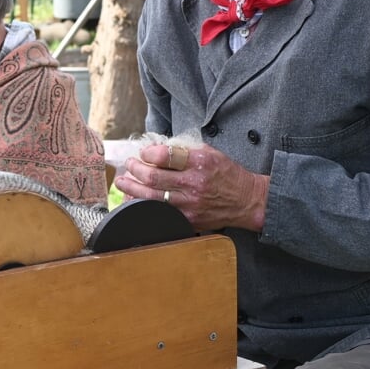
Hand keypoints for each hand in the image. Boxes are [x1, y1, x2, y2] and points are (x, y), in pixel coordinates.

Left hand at [116, 143, 268, 232]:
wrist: (246, 201)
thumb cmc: (227, 174)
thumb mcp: (209, 152)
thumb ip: (184, 149)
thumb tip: (156, 148)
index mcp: (199, 162)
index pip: (164, 155)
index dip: (147, 152)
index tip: (142, 152)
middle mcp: (193, 184)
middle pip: (152, 177)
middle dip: (134, 169)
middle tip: (128, 165)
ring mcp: (190, 204)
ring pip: (151, 197)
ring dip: (131, 188)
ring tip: (122, 181)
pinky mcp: (189, 219)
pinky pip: (160, 213)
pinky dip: (144, 206)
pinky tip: (135, 200)